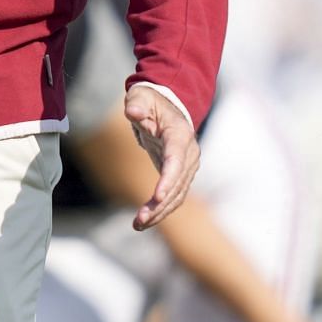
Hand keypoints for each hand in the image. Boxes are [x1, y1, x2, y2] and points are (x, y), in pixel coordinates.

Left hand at [125, 85, 198, 229]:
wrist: (167, 107)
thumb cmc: (150, 101)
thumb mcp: (141, 97)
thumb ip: (137, 103)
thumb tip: (132, 112)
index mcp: (179, 134)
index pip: (176, 159)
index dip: (168, 179)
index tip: (157, 196)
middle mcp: (189, 154)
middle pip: (178, 183)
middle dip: (160, 203)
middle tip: (140, 219)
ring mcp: (187, 167)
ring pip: (178, 195)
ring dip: (160, 212)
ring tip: (138, 224)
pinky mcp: (180, 176)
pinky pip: (174, 197)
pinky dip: (161, 210)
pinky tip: (144, 222)